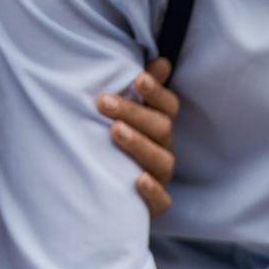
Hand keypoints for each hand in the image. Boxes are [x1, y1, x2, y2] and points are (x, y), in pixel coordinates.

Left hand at [97, 57, 178, 217]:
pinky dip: (153, 191)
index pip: (168, 105)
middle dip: (134, 114)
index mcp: (159, 126)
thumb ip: (140, 90)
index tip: (138, 79)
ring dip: (140, 144)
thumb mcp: (122, 115)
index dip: (156, 92)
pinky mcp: (155, 206)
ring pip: (163, 161)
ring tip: (115, 132)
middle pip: (162, 128)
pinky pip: (162, 201)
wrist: (100, 194)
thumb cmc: (112, 146)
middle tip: (104, 103)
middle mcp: (164, 149)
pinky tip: (138, 179)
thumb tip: (162, 62)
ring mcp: (161, 178)